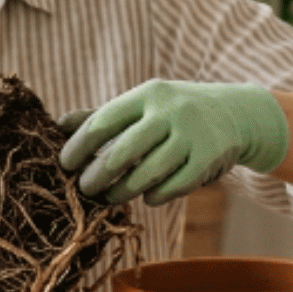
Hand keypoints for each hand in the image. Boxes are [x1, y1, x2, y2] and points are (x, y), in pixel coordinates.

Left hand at [58, 80, 289, 206]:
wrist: (234, 113)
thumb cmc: (173, 112)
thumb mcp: (142, 105)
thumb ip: (103, 115)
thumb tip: (58, 125)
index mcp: (146, 94)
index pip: (103, 121)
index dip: (78, 146)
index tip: (64, 165)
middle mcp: (169, 111)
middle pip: (122, 151)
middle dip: (97, 176)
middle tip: (84, 189)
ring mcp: (192, 134)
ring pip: (147, 174)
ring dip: (123, 191)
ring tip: (111, 197)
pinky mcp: (209, 158)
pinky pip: (173, 187)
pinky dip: (155, 196)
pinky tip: (147, 196)